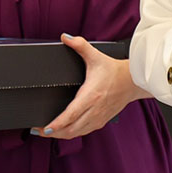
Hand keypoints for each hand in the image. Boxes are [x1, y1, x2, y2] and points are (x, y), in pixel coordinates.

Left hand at [33, 34, 147, 139]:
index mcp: (91, 95)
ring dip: (61, 135)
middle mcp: (94, 109)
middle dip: (53, 133)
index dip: (56, 124)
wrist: (133, 81)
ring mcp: (98, 117)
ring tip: (48, 132)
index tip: (44, 128)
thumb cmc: (114, 70)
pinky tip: (64, 130)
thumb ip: (79, 45)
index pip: (70, 115)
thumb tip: (65, 37)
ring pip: (77, 133)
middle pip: (70, 129)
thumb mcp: (96, 56)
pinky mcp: (101, 121)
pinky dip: (72, 133)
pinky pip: (84, 132)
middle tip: (38, 131)